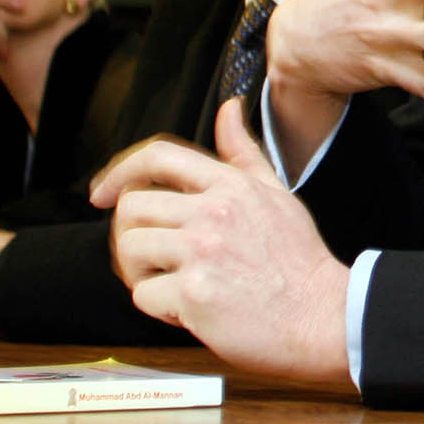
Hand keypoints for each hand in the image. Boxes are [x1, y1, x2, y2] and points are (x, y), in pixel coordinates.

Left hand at [93, 99, 352, 384]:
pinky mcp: (193, 293)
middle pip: (132, 208)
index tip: (102, 193)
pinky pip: (144, 295)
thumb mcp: (276, 194)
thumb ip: (244, 153)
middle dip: (133, 236)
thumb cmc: (298, 260)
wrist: (322, 314)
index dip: (120, 172)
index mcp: (231, 186)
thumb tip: (229, 110)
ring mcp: (202, 252)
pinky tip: (190, 308)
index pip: (159, 157)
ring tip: (171, 284)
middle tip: (152, 259)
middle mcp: (213, 212)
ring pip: (130, 250)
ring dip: (141, 273)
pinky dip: (160, 307)